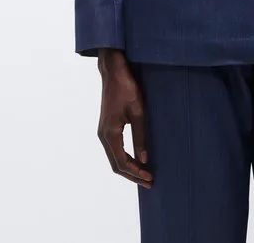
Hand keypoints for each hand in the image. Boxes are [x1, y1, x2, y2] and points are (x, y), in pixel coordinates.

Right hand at [96, 50, 152, 187]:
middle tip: (149, 181)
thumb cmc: (126, 88)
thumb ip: (140, 135)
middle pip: (116, 165)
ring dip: (129, 168)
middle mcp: (103, 136)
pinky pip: (114, 149)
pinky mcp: (107, 127)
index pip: (122, 163)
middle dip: (132, 175)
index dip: (136, 173)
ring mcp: (104, 132)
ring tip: (144, 174)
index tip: (150, 177)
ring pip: (114, 158)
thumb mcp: (138, 111)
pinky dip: (125, 158)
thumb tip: (144, 159)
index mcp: (109, 134)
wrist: (113, 71)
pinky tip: (136, 159)